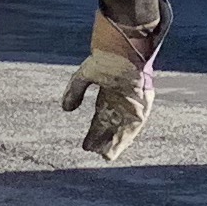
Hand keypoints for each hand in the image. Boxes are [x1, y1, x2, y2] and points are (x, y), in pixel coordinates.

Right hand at [57, 12, 163, 161]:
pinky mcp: (141, 105)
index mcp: (109, 92)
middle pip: (112, 125)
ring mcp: (132, 103)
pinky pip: (134, 125)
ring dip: (115, 142)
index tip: (86, 145)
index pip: (101, 117)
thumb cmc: (106, 58)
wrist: (124, 49)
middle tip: (95, 153)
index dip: (94, 132)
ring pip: (123, 128)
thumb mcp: (85, 75)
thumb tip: (65, 109)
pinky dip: (126, 137)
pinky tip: (117, 146)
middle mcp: (121, 100)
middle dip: (104, 140)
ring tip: (105, 156)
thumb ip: (75, 91)